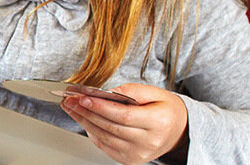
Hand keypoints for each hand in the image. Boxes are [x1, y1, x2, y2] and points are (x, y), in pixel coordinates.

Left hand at [60, 83, 188, 163]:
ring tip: (72, 107)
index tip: (84, 98)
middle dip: (86, 112)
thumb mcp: (156, 92)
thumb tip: (108, 91)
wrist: (178, 131)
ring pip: (104, 137)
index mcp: (158, 122)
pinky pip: (105, 146)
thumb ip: (132, 91)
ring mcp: (138, 154)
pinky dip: (92, 132)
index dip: (101, 107)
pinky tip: (84, 120)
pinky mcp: (129, 159)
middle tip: (71, 99)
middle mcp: (148, 141)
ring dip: (84, 121)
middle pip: (110, 127)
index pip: (123, 116)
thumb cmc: (167, 110)